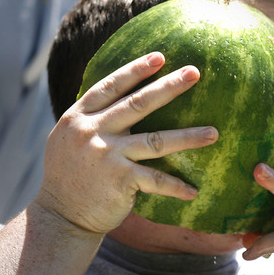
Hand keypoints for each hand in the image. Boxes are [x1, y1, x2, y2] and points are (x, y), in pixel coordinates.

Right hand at [35, 52, 218, 234]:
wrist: (60, 217)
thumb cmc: (67, 178)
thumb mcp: (67, 140)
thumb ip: (89, 121)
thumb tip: (117, 101)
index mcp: (77, 117)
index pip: (110, 86)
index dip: (135, 70)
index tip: (159, 57)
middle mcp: (91, 131)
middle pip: (138, 103)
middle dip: (169, 86)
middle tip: (195, 72)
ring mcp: (106, 155)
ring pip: (156, 140)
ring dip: (188, 136)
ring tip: (213, 133)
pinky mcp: (119, 180)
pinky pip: (155, 179)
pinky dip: (175, 186)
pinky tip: (193, 191)